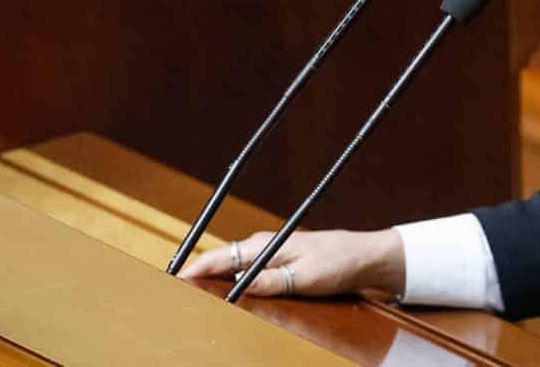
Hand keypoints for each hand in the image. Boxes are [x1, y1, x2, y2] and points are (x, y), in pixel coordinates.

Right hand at [178, 229, 404, 298]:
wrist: (365, 256)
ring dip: (214, 278)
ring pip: (233, 266)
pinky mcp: (279, 261)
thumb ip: (270, 282)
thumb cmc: (338, 262)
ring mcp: (271, 252)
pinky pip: (247, 270)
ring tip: (194, 295)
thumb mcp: (303, 277)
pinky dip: (232, 280)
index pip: (220, 257)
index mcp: (265, 245)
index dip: (194, 270)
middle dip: (198, 275)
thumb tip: (238, 288)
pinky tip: (227, 292)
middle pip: (222, 261)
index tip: (174, 282)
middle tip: (176, 294)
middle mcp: (264, 245)